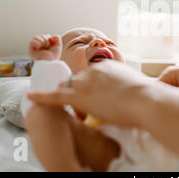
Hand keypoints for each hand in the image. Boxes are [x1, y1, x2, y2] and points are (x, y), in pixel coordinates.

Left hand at [27, 60, 154, 126]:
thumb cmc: (147, 96)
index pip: (90, 77)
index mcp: (107, 66)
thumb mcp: (137, 84)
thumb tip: (130, 93)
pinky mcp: (79, 97)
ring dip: (71, 99)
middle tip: (89, 105)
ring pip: (68, 89)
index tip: (97, 96)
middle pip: (77, 81)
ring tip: (80, 111)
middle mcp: (93, 71)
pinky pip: (55, 96)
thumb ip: (127, 85)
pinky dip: (42, 97)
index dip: (90, 88)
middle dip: (78, 92)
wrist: (145, 101)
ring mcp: (85, 82)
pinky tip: (31, 97)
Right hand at [29, 34, 61, 60]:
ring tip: (44, 47)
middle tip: (47, 46)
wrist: (51, 62)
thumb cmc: (54, 55)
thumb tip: (53, 35)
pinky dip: (37, 43)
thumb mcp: (58, 45)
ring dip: (42, 41)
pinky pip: (32, 41)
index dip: (49, 38)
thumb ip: (57, 38)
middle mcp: (38, 46)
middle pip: (41, 35)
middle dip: (46, 39)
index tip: (51, 44)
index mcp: (44, 44)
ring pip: (35, 37)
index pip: (45, 35)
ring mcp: (34, 48)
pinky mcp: (30, 50)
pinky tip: (39, 48)